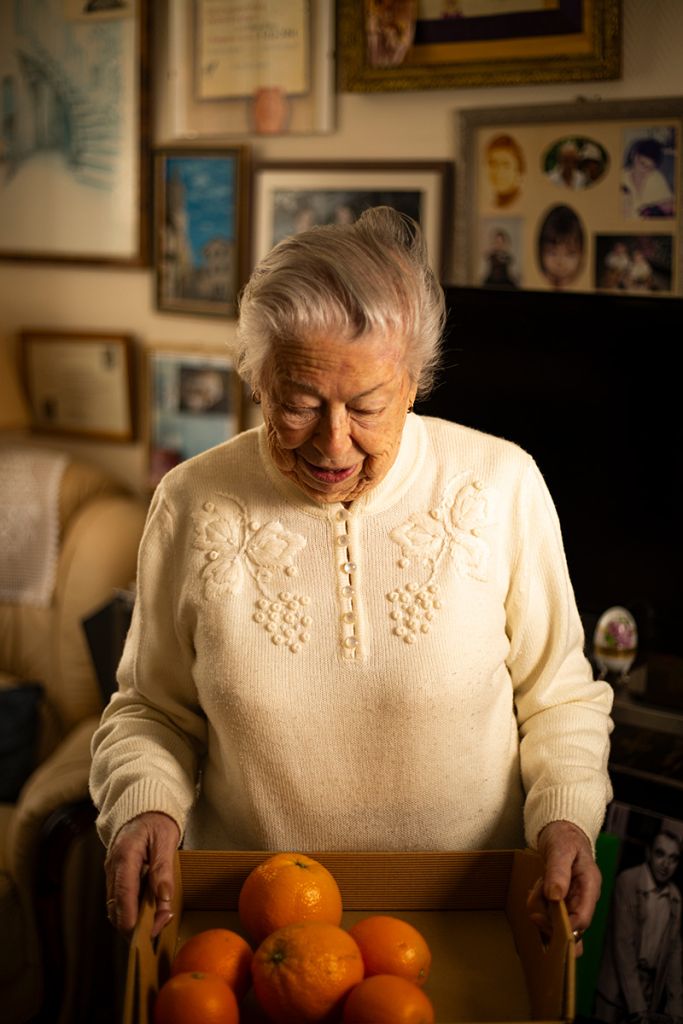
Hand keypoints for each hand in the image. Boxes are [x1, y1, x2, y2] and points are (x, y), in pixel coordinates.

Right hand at [104, 811, 179, 939]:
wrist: (143, 806)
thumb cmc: (156, 820)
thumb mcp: (166, 840)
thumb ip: (163, 870)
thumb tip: (164, 900)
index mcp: (125, 856)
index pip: (123, 894)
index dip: (131, 918)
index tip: (144, 934)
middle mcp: (112, 866)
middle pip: (116, 906)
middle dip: (132, 925)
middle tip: (157, 934)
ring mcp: (111, 872)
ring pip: (115, 905)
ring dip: (131, 920)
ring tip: (155, 927)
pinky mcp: (115, 875)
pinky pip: (119, 898)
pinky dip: (130, 910)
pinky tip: (147, 914)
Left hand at [526, 819, 600, 956]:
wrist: (562, 830)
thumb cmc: (564, 837)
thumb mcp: (560, 848)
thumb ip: (558, 871)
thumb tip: (555, 896)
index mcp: (590, 886)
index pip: (583, 919)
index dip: (565, 927)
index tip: (540, 919)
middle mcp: (584, 897)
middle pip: (570, 925)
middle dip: (548, 918)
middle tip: (534, 899)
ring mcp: (574, 900)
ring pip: (558, 921)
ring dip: (542, 909)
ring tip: (537, 886)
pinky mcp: (564, 900)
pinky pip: (551, 913)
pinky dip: (540, 906)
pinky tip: (537, 892)